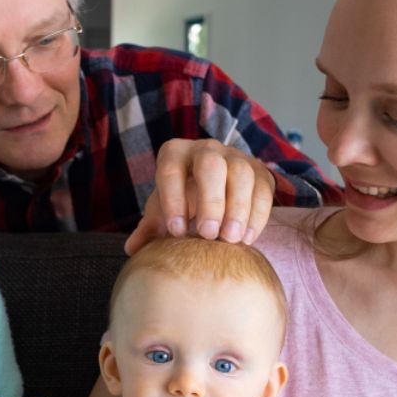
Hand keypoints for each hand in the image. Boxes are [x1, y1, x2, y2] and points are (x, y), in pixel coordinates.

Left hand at [125, 138, 275, 254]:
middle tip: (207, 235)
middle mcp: (206, 149)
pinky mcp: (261, 172)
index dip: (173, 200)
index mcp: (175, 153)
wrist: (215, 191)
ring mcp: (237, 157)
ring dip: (237, 208)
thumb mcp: (164, 210)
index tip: (176, 233)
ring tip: (230, 239)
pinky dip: (257, 215)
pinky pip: (263, 189)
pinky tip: (247, 239)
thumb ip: (150, 227)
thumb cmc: (181, 201)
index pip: (170, 169)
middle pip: (210, 165)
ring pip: (241, 174)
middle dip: (210, 200)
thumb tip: (133, 248)